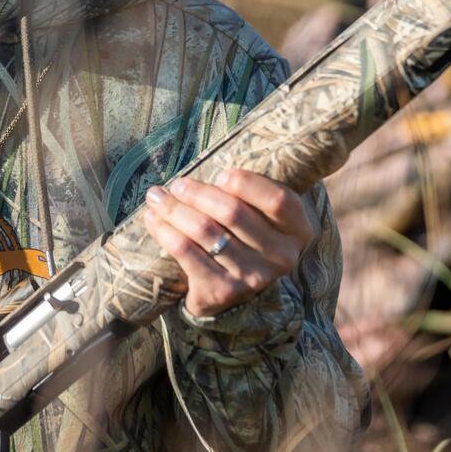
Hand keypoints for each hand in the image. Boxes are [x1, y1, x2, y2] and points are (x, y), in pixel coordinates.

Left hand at [143, 169, 317, 317]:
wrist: (233, 286)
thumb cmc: (246, 232)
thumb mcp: (262, 211)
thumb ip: (251, 188)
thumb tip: (213, 161)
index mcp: (297, 229)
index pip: (278, 200)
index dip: (247, 183)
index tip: (220, 174)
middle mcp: (282, 256)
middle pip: (233, 213)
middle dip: (197, 192)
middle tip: (176, 183)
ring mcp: (253, 277)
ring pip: (205, 231)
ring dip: (174, 209)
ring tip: (156, 196)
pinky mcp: (222, 290)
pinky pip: (186, 253)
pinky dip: (165, 231)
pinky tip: (153, 218)